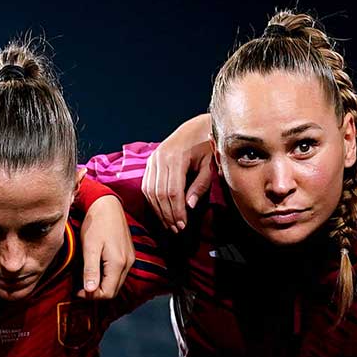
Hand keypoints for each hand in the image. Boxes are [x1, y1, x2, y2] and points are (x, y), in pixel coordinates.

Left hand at [79, 194, 131, 299]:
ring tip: (85, 279)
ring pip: (116, 283)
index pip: (107, 293)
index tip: (76, 291)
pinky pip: (119, 274)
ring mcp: (130, 259)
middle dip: (96, 293)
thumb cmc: (96, 224)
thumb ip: (90, 270)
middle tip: (79, 288)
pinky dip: (107, 277)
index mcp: (118, 264)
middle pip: (113, 291)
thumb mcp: (90, 248)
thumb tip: (90, 291)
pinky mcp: (128, 255)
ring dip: (102, 286)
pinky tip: (96, 270)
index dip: (91, 296)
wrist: (107, 205)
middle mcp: (128, 264)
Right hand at [140, 113, 213, 231]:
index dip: (177, 211)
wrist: (195, 127)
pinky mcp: (150, 162)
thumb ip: (200, 185)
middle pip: (160, 194)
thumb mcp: (209, 164)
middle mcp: (160, 158)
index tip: (183, 225)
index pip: (173, 192)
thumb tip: (189, 206)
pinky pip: (146, 186)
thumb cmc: (206, 146)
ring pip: (150, 192)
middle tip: (176, 229)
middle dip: (167, 214)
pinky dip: (152, 201)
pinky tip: (161, 211)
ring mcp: (153, 160)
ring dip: (158, 210)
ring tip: (168, 224)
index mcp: (176, 158)